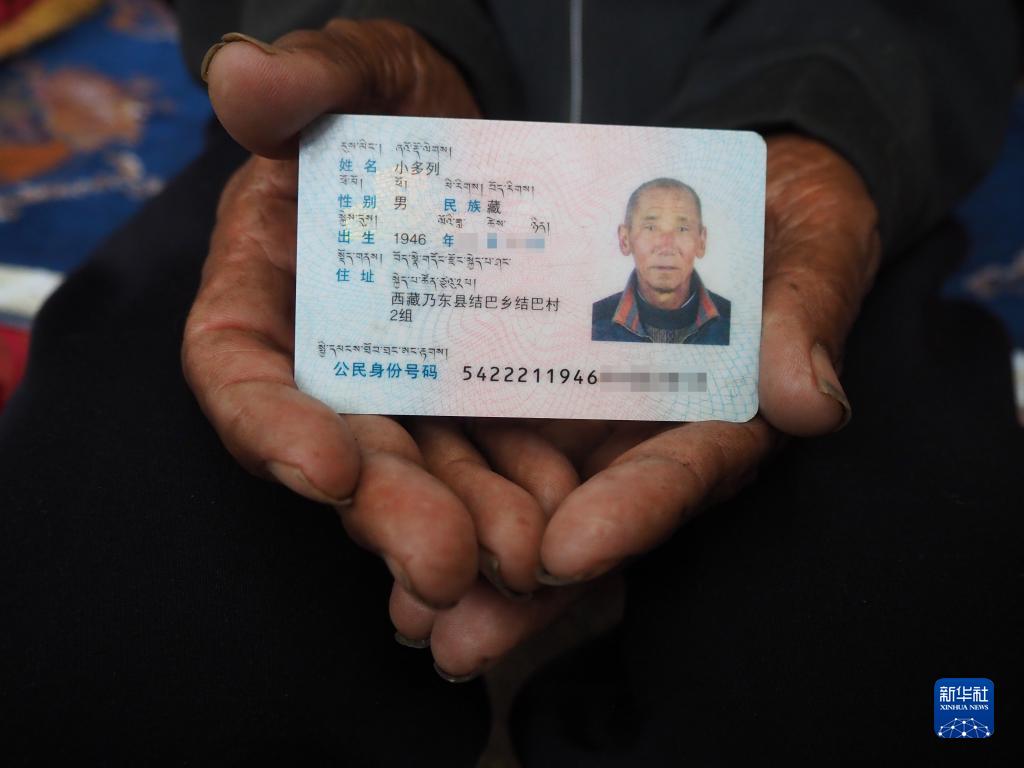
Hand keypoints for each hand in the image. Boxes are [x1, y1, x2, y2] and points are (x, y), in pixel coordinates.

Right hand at [183, 20, 498, 609]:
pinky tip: (573, 526)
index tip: (320, 464)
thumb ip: (311, 77)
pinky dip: (533, 494)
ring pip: (431, 473)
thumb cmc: (397, 100)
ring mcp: (414, 390)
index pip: (241, 374)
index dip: (269, 427)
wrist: (478, 133)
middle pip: (346, 451)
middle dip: (391, 510)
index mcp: (271, 295)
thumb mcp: (361, 70)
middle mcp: (334, 363)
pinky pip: (503, 456)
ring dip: (472, 525)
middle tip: (442, 563)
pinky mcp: (485, 400)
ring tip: (524, 562)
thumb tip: (243, 73)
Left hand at [399, 135, 881, 677]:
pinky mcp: (528, 378)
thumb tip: (812, 403)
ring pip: (520, 489)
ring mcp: (579, 408)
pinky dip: (435, 469)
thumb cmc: (786, 217)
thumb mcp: (814, 247)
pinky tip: (375, 513)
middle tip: (459, 639)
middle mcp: (642, 429)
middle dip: (523, 583)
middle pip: (587, 514)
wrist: (725, 184)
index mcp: (720, 412)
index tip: (572, 553)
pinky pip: (478, 427)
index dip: (633, 513)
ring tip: (409, 616)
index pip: (681, 471)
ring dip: (464, 552)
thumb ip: (808, 314)